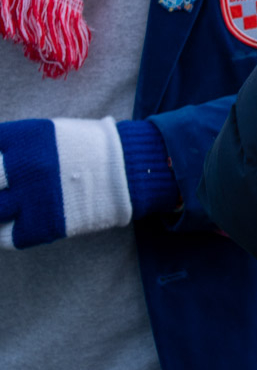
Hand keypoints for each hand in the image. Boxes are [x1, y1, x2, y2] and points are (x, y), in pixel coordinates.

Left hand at [0, 118, 131, 249]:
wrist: (130, 171)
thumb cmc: (90, 149)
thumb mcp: (52, 134)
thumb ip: (20, 147)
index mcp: (26, 139)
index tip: (3, 164)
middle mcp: (23, 166)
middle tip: (8, 188)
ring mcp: (30, 198)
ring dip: (0, 208)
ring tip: (10, 206)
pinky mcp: (41, 226)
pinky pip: (5, 235)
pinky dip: (5, 231)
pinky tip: (15, 223)